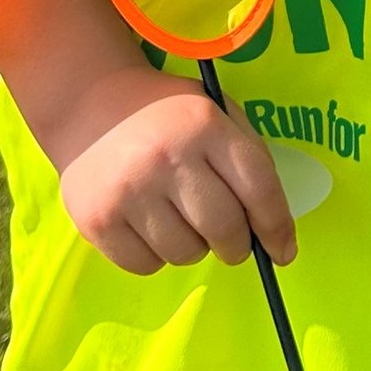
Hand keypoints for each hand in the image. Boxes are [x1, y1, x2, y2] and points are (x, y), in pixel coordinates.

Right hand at [55, 76, 299, 275]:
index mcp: (205, 125)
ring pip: (186, 254)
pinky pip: (148, 266)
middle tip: (231, 242)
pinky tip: (149, 225)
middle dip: (237, 245)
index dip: (277, 227)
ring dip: (194, 247)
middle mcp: (167, 157)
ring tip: (180, 219)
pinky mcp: (98, 220)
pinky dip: (157, 256)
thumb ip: (247, 158)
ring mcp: (129, 191)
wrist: (87, 104)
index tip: (283, 251)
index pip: (259, 188)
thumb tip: (272, 229)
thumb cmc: (165, 114)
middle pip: (224, 229)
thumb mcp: (215, 112)